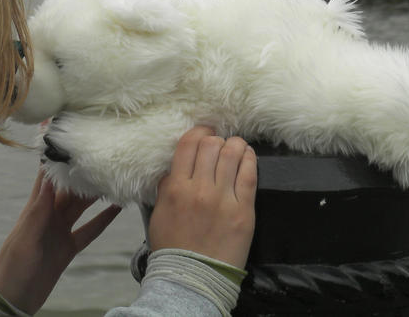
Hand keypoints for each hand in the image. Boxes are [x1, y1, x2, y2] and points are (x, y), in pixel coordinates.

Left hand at [0, 170, 121, 314]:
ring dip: (96, 194)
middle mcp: (48, 217)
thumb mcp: (24, 238)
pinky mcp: (67, 248)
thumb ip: (38, 211)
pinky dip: (103, 220)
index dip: (56, 159)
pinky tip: (116, 210)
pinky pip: (89, 231)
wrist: (12, 299)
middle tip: (103, 157)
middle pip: (69, 190)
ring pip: (81, 207)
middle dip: (83, 174)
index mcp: (35, 210)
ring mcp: (59, 232)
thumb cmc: (12, 268)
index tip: (70, 140)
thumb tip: (48, 180)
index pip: (46, 178)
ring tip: (113, 178)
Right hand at [147, 125, 256, 268]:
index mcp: (175, 187)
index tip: (204, 132)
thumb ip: (167, 186)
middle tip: (220, 143)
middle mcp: (199, 189)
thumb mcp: (159, 211)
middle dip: (217, 139)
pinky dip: (250, 159)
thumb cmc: (173, 245)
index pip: (189, 144)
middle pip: (212, 145)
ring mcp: (223, 199)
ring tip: (236, 147)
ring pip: (232, 154)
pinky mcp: (244, 211)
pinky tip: (248, 156)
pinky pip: (249, 175)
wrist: (193, 277)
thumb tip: (178, 167)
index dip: (199, 131)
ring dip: (235, 145)